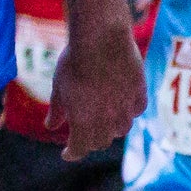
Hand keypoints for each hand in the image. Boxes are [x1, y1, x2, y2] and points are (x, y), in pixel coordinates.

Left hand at [52, 15, 142, 153]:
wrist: (101, 38)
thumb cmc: (74, 61)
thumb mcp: (59, 86)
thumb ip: (57, 110)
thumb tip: (50, 126)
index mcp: (84, 123)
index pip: (79, 149)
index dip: (72, 153)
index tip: (67, 153)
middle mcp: (107, 120)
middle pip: (101, 142)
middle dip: (90, 141)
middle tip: (83, 133)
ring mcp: (126, 107)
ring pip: (122, 129)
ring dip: (111, 128)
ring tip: (104, 118)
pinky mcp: (139, 92)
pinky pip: (137, 110)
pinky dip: (129, 111)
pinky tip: (123, 104)